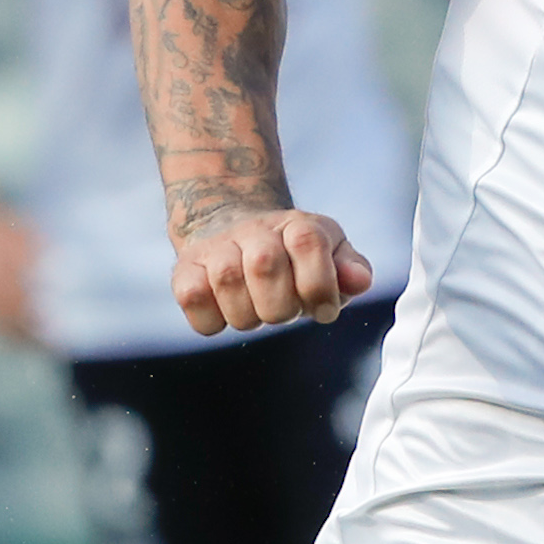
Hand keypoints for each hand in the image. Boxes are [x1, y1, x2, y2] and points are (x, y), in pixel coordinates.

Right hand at [171, 208, 370, 336]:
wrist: (232, 228)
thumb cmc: (290, 253)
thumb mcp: (329, 254)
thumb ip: (351, 268)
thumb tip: (359, 280)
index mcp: (296, 225)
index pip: (307, 243)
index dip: (319, 287)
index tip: (323, 308)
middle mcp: (253, 230)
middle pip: (264, 264)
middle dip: (281, 305)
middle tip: (284, 308)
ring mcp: (215, 248)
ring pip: (227, 280)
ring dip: (248, 313)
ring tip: (256, 309)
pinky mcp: (184, 270)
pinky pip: (193, 299)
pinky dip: (212, 319)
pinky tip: (227, 311)